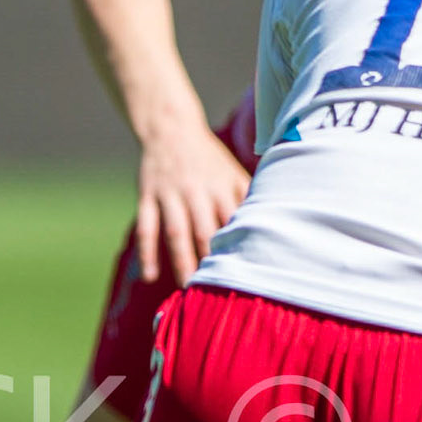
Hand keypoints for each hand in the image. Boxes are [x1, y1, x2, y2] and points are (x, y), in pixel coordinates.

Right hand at [136, 123, 249, 284]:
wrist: (171, 128)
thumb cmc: (210, 159)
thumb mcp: (233, 173)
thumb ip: (250, 199)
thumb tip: (275, 226)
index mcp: (222, 188)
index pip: (233, 224)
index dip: (238, 249)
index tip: (247, 276)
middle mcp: (196, 192)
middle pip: (205, 232)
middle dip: (211, 261)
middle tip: (218, 293)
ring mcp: (170, 194)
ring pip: (176, 232)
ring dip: (181, 261)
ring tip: (186, 289)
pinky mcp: (148, 196)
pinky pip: (146, 227)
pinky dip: (147, 252)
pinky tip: (149, 276)